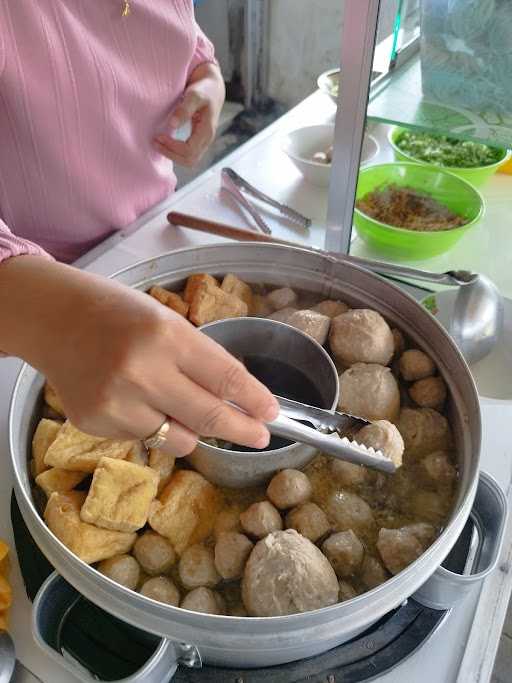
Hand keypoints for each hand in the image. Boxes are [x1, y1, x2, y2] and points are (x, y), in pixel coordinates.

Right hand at [0, 257, 277, 456]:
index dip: (255, 399)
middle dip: (243, 430)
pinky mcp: (96, 423)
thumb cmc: (117, 314)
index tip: (272, 413)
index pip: (226, 377)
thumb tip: (236, 399)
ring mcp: (116, 402)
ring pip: (178, 440)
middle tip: (259, 436)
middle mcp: (143, 371)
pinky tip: (133, 400)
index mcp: (166, 335)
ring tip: (175, 405)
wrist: (54, 320)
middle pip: (209, 417)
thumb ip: (199, 360)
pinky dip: (151, 426)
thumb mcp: (167, 323)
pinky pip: (144, 440)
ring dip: (191, 431)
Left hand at [155, 62, 225, 166]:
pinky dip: (175, 153)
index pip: (189, 150)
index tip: (158, 136)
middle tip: (155, 142)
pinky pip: (187, 155)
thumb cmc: (204, 89)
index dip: (172, 146)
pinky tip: (165, 143)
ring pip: (189, 161)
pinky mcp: (198, 142)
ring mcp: (203, 143)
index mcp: (207, 131)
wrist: (213, 88)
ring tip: (158, 144)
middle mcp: (207, 140)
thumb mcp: (195, 95)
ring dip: (172, 155)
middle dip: (171, 154)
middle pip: (189, 160)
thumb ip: (185, 109)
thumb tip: (172, 125)